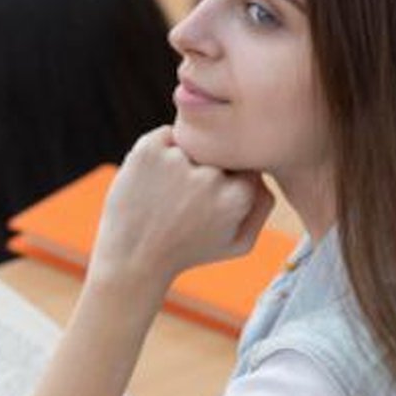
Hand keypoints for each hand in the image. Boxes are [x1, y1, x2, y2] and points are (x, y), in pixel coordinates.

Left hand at [90, 126, 274, 287]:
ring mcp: (177, 160)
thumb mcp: (239, 243)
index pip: (246, 165)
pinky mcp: (148, 150)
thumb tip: (263, 168)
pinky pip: (166, 135)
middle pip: (220, 152)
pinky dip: (162, 151)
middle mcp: (210, 176)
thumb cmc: (189, 251)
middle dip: (208, 168)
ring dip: (184, 159)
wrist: (133, 261)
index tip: (210, 202)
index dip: (228, 181)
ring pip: (194, 141)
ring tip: (168, 192)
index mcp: (238, 197)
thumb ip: (263, 204)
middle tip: (185, 199)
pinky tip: (153, 180)